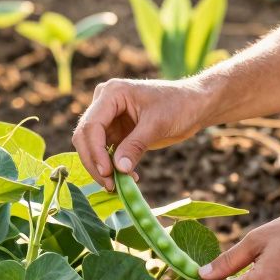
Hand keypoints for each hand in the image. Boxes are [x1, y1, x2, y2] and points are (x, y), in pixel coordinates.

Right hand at [72, 78, 209, 190]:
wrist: (194, 105)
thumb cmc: (178, 105)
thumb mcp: (157, 125)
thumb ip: (135, 146)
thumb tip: (118, 170)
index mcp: (111, 93)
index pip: (92, 125)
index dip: (95, 151)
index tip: (107, 173)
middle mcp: (104, 104)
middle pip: (85, 137)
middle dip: (95, 162)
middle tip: (109, 185)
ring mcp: (108, 119)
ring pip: (92, 148)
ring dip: (102, 168)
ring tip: (119, 185)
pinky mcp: (116, 132)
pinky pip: (106, 153)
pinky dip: (112, 167)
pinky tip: (128, 177)